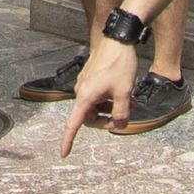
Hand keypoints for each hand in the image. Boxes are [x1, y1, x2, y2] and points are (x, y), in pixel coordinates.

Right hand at [61, 36, 140, 151]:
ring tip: (130, 104)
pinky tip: (125, 95)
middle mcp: (82, 91)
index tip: (63, 153)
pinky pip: (98, 95)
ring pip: (96, 105)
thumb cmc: (119, 65)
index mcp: (85, 96)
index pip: (73, 123)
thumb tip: (120, 124)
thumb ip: (121, 113)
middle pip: (89, 117)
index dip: (68, 139)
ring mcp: (86, 83)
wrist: (117, 40)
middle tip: (124, 120)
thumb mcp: (124, 93)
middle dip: (106, 121)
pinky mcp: (92, 78)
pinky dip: (110, 99)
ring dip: (111, 108)